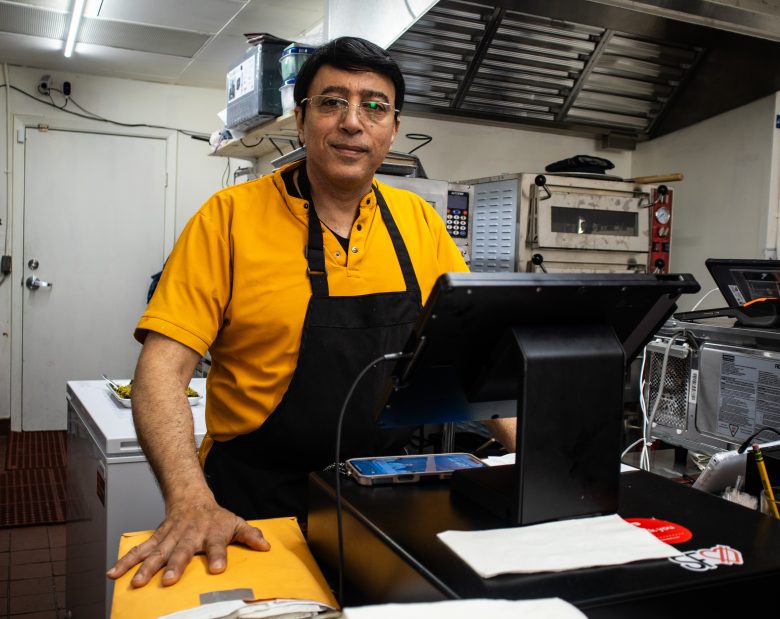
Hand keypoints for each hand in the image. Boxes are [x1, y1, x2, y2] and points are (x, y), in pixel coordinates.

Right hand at [106, 498, 270, 586]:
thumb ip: (250, 535)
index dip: (218, 556)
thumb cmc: (214, 516)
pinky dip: (126, 561)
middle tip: (170, 580)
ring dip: (146, 567)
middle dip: (175, 565)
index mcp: (211, 532)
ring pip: (157, 552)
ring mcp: (170, 537)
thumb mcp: (236, 522)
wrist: (190, 497)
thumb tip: (265, 546)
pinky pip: (139, 550)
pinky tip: (114, 574)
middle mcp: (189, 535)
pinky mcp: (156, 539)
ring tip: (137, 582)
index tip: (217, 568)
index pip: (217, 544)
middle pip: (182, 551)